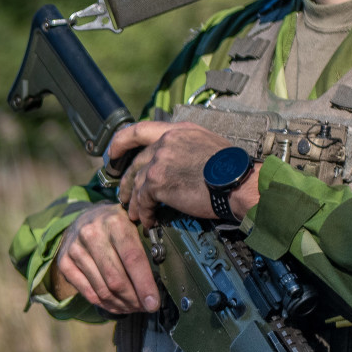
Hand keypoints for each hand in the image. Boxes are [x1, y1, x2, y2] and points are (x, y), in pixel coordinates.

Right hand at [54, 202, 158, 314]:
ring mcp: (75, 249)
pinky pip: (88, 293)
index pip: (132, 259)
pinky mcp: (64, 262)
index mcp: (115, 222)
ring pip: (102, 289)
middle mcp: (92, 234)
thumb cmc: (116, 225)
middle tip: (145, 307)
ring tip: (133, 307)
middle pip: (116, 279)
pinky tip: (117, 306)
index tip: (154, 303)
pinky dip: (105, 304)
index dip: (144, 285)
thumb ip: (148, 244)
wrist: (84, 218)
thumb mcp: (134, 224)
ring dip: (121, 304)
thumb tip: (164, 279)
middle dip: (134, 299)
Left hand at [121, 121, 258, 227]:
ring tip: (134, 214)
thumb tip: (178, 161)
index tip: (112, 153)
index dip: (121, 142)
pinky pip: (143, 200)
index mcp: (178, 130)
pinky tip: (149, 221)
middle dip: (126, 181)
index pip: (139, 130)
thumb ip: (185, 147)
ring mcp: (160, 161)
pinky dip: (144, 213)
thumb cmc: (232, 169)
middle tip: (123, 195)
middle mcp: (165, 142)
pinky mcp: (158, 182)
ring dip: (134, 202)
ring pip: (136, 183)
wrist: (238, 183)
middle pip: (136, 162)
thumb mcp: (208, 144)